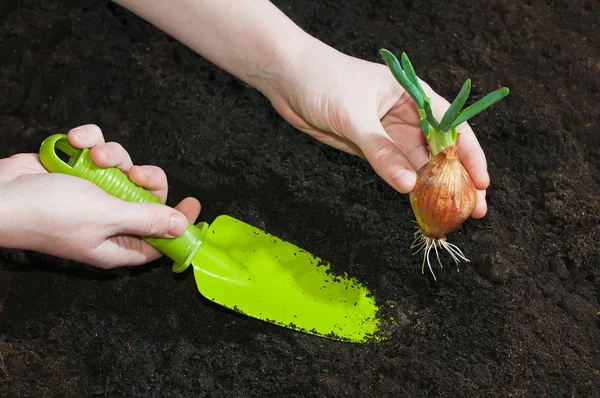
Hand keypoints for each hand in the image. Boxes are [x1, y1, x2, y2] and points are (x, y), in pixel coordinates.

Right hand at [0, 125, 200, 267]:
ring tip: (97, 156)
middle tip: (137, 173)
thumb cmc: (49, 212)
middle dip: (146, 178)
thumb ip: (146, 219)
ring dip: (114, 155)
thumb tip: (181, 227)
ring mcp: (94, 192)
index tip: (193, 202)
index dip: (178, 222)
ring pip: (125, 167)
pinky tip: (77, 141)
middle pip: (148, 197)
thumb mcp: (106, 216)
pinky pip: (99, 149)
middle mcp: (110, 220)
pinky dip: (90, 140)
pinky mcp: (79, 169)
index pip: (161, 238)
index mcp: (119, 243)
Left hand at [263, 43, 488, 218]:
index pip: (452, 126)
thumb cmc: (324, 80)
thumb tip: (409, 185)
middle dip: (457, 179)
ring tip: (452, 215)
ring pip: (417, 164)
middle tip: (474, 210)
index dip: (470, 155)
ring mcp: (387, 133)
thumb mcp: (355, 115)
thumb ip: (381, 150)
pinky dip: (407, 186)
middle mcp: (405, 115)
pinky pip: (394, 169)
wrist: (286, 77)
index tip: (481, 183)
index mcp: (412, 95)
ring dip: (434, 188)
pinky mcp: (369, 147)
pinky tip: (420, 204)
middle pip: (439, 150)